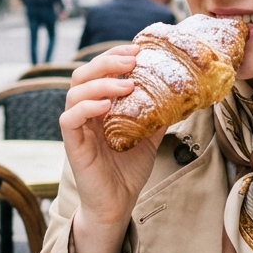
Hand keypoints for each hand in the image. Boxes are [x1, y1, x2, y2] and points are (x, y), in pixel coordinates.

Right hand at [61, 45, 163, 252]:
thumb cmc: (128, 169)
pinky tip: (106, 106)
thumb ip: (157, 113)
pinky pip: (69, 119)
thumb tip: (182, 92)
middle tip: (132, 60)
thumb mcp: (149, 135)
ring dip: (101, 83)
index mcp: (100, 105)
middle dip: (107, 62)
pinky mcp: (73, 144)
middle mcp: (85, 112)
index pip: (99, 71)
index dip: (115, 56)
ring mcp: (77, 127)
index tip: (138, 49)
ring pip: (74, 92)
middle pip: (83, 74)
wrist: (118, 203)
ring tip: (126, 84)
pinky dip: (86, 107)